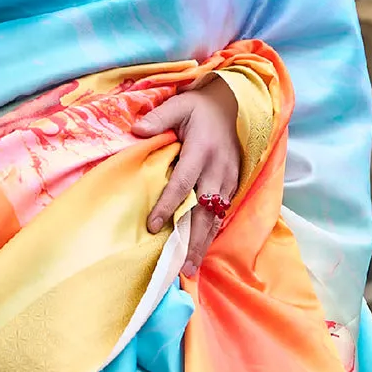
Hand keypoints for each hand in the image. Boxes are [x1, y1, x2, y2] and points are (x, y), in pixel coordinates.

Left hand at [131, 77, 240, 279]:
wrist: (235, 104)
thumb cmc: (201, 107)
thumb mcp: (179, 104)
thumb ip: (159, 117)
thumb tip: (137, 130)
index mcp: (201, 151)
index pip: (182, 183)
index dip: (168, 206)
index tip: (153, 227)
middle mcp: (217, 169)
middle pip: (203, 210)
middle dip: (191, 239)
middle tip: (179, 266)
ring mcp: (228, 179)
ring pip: (215, 217)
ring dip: (203, 244)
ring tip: (190, 268)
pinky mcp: (234, 184)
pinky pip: (223, 213)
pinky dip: (213, 233)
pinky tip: (202, 251)